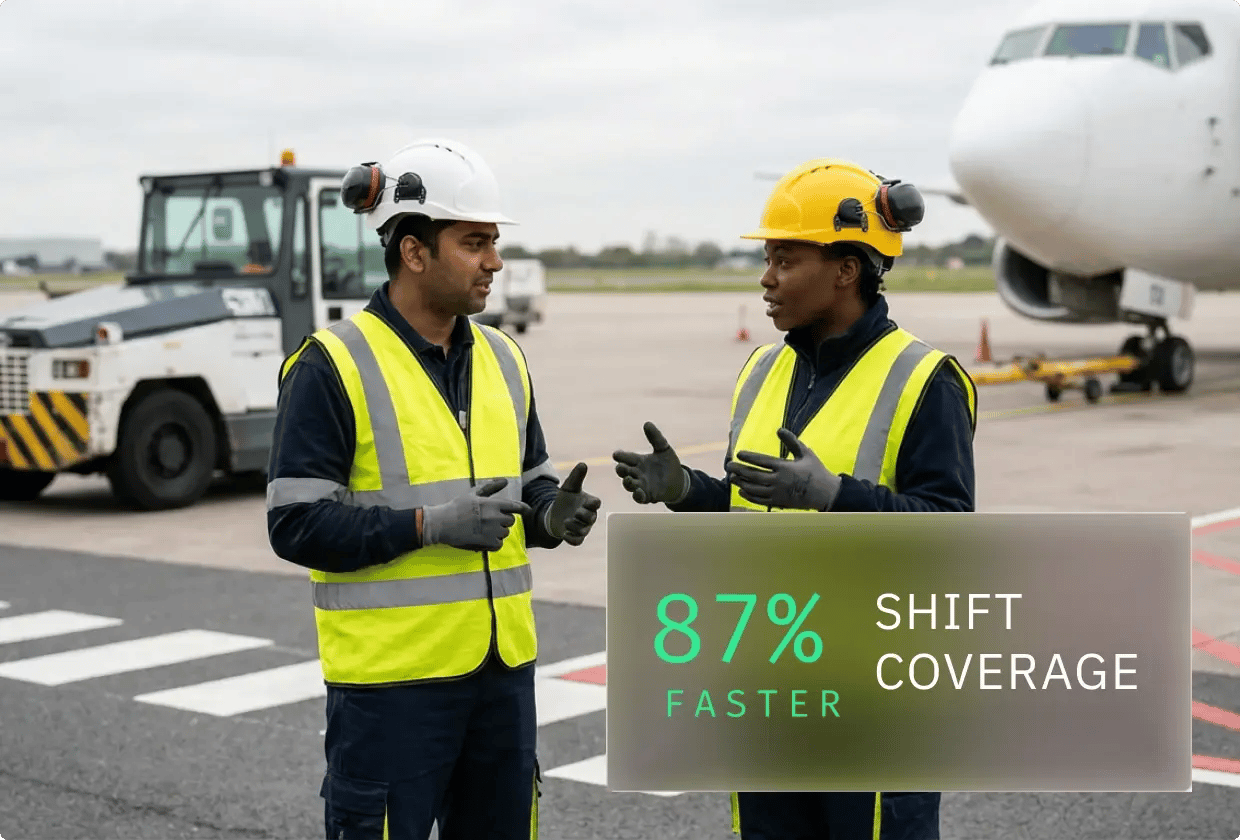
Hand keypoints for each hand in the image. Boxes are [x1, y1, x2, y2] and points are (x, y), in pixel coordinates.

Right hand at [421, 479, 532, 551]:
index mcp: (494, 504)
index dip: (523, 509)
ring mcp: (493, 531)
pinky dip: (493, 543)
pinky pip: (499, 544)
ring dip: (498, 532)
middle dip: (503, 520)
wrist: (443, 523)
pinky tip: (483, 538)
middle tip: (489, 520)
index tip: (527, 511)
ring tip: (483, 529)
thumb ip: (491, 487)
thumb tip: (505, 480)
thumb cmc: (457, 506)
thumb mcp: (474, 493)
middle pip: (511, 520)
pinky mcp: (488, 543)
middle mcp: (496, 517)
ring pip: (505, 533)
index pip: (516, 507)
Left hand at [544, 462, 601, 545]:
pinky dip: (571, 539)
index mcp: (589, 503)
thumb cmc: (566, 499)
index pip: (596, 503)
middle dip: (582, 515)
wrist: (555, 514)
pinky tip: (564, 533)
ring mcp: (584, 527)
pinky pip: (578, 541)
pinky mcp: (576, 537)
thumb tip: (583, 463)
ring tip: (566, 521)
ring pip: (584, 530)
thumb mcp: (569, 487)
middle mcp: (589, 516)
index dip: (592, 503)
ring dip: (574, 526)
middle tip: (574, 513)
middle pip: (591, 518)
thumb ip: (576, 476)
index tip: (585, 502)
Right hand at [612, 422, 688, 503]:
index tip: (616, 454)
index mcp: (638, 461)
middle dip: (621, 469)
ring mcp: (641, 485)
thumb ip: (655, 437)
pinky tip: (638, 492)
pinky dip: (638, 495)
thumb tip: (647, 423)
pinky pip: (640, 498)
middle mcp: (636, 473)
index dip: (620, 456)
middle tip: (620, 467)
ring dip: (627, 483)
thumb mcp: (663, 449)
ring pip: (629, 485)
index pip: (626, 457)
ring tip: (627, 479)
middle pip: (624, 471)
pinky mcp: (648, 496)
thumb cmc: (669, 464)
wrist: (679, 481)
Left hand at [725, 428, 840, 510]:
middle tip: (728, 466)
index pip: (762, 461)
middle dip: (739, 470)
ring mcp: (777, 493)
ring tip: (732, 478)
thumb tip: (779, 429)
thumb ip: (791, 441)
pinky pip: (760, 500)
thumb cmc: (816, 471)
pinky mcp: (778, 503)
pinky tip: (742, 491)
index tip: (738, 453)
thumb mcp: (806, 453)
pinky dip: (749, 496)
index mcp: (785, 467)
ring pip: (754, 489)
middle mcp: (779, 481)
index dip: (749, 457)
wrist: (825, 494)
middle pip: (753, 475)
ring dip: (741, 483)